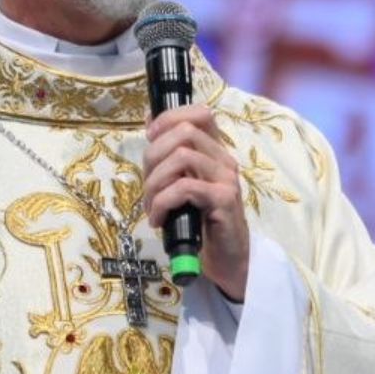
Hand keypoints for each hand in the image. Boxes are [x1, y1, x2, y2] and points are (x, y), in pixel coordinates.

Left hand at [142, 104, 248, 300]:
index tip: (150, 138)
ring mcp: (226, 179)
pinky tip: (159, 219)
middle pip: (184, 131)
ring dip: (155, 182)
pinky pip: (184, 188)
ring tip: (151, 206)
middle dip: (153, 156)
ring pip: (182, 157)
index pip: (199, 113)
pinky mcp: (224, 200)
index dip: (169, 119)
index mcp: (215, 151)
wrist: (227, 259)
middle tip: (147, 186)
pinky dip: (162, 202)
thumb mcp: (182, 184)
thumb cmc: (201, 222)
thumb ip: (170, 156)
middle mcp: (224, 159)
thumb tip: (149, 120)